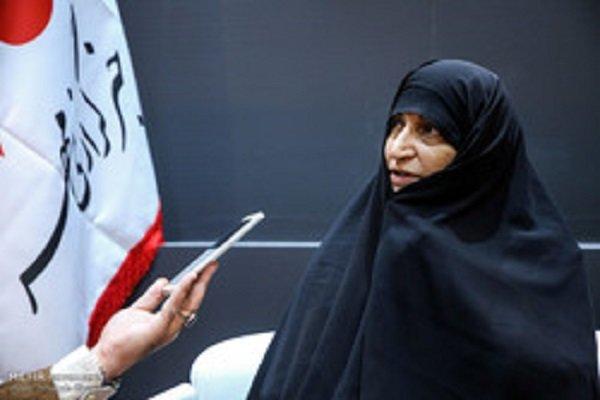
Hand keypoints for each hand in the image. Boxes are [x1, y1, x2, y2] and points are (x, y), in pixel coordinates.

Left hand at [91, 262, 217, 379]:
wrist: (105, 358)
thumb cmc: (119, 340)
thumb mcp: (137, 310)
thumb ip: (152, 296)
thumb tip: (164, 281)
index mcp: (167, 322)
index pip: (187, 300)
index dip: (198, 284)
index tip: (205, 269)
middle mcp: (171, 326)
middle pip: (193, 301)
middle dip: (204, 281)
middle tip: (211, 264)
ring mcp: (166, 329)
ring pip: (188, 303)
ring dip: (197, 284)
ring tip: (203, 268)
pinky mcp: (158, 330)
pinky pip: (173, 307)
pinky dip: (182, 291)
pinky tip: (188, 279)